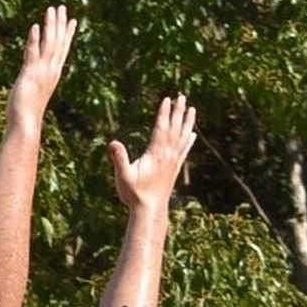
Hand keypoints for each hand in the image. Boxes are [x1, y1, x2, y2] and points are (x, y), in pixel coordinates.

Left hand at [9, 4, 76, 126]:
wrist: (26, 124)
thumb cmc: (28, 113)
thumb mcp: (36, 92)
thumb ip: (38, 83)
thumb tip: (35, 81)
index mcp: (53, 73)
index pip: (63, 50)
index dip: (68, 34)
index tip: (73, 20)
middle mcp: (51, 70)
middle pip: (58, 42)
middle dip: (60, 24)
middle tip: (61, 7)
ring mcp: (41, 71)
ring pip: (48, 44)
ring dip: (50, 26)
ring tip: (50, 10)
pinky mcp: (29, 74)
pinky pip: (33, 53)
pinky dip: (34, 40)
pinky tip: (34, 27)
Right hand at [111, 93, 196, 211]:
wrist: (150, 211)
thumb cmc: (134, 194)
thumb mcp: (123, 176)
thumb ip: (119, 158)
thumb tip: (113, 143)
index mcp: (156, 153)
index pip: (161, 128)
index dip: (164, 113)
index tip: (167, 99)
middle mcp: (167, 155)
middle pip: (174, 128)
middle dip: (178, 111)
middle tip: (182, 96)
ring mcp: (172, 162)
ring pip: (182, 137)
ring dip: (187, 122)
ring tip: (191, 109)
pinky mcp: (174, 169)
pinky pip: (183, 150)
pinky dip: (188, 141)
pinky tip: (192, 134)